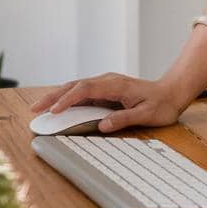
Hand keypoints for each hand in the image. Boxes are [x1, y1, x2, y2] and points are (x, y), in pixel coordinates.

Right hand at [32, 73, 186, 132]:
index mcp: (116, 85)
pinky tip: (56, 106)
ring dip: (56, 97)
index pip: (85, 89)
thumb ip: (124, 118)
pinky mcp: (104, 91)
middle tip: (35, 109)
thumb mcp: (147, 114)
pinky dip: (66, 98)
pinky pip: (81, 93)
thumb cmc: (162, 104)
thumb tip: (102, 125)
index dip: (68, 99)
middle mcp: (107, 81)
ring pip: (75, 88)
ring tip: (39, 108)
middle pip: (74, 85)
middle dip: (53, 96)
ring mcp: (105, 85)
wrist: (172, 92)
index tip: (55, 110)